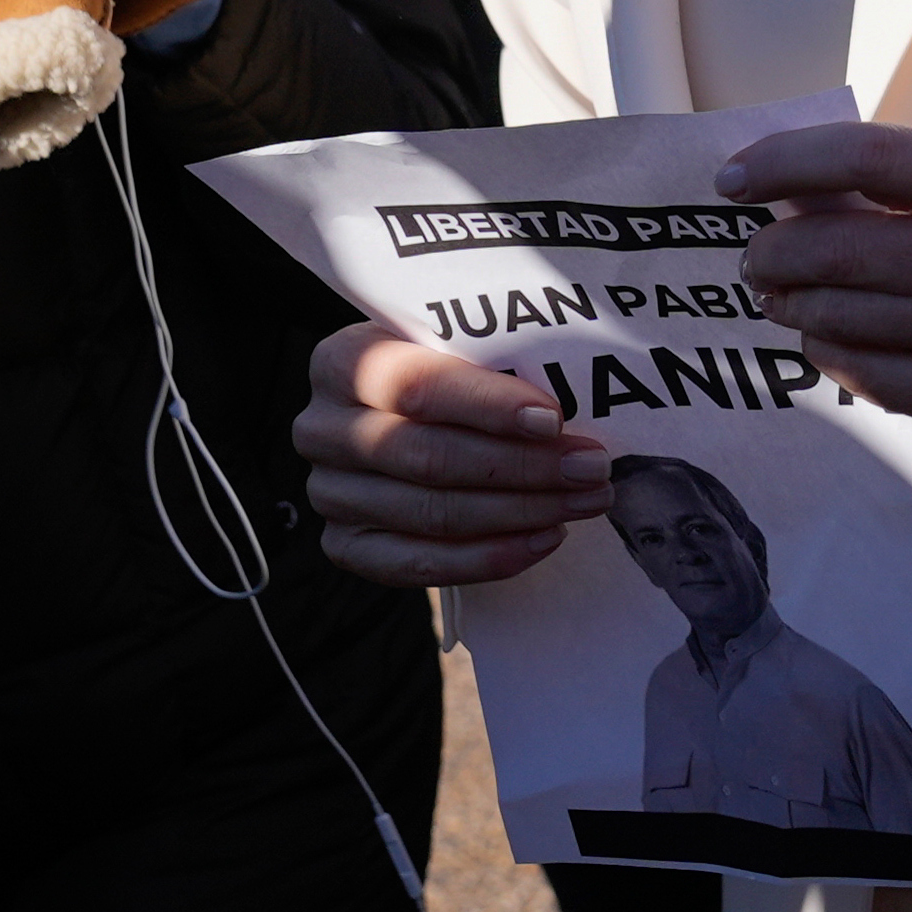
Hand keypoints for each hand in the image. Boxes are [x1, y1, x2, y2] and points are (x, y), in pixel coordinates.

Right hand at [295, 318, 613, 584]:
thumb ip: (492, 362)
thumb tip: (579, 393)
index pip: (417, 386)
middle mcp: (321, 429)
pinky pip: (420, 564)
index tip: (554, 419)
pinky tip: (543, 538)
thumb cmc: (439, 376)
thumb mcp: (450, 348)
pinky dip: (489, 557)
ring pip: (434, 513)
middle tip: (590, 468)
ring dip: (521, 512)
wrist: (394, 422)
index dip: (488, 406)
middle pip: (431, 457)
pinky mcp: (344, 545)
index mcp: (342, 361)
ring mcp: (328, 493)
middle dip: (523, 466)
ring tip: (581, 501)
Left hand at [723, 123, 911, 438]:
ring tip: (780, 297)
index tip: (732, 180)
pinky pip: (876, 378)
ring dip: (795, 305)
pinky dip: (831, 356)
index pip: (870, 157)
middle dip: (776, 252)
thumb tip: (769, 183)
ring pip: (851, 317)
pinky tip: (819, 339)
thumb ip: (880, 185)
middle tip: (753, 258)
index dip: (787, 163)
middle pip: (847, 247)